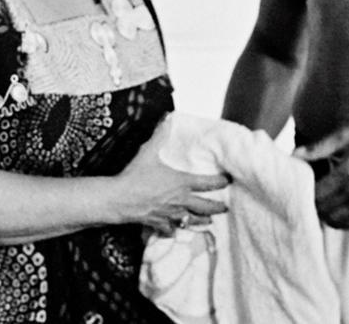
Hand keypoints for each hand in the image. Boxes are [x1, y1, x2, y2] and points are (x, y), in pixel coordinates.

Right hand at [113, 134, 230, 236]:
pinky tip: (175, 230)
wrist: (120, 198)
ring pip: (192, 221)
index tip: (228, 181)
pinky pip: (171, 230)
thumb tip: (166, 118)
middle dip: (218, 208)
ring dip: (202, 221)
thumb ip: (160, 135)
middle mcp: (181, 200)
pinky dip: (174, 230)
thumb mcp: (148, 151)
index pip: (209, 183)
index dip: (221, 182)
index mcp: (182, 183)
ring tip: (208, 221)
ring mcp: (171, 214)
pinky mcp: (159, 224)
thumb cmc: (136, 175)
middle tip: (225, 208)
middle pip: (206, 207)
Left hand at [295, 123, 348, 229]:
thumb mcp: (347, 135)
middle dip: (313, 204)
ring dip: (325, 214)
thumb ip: (319, 147)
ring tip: (324, 200)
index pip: (315, 196)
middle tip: (312, 192)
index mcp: (346, 174)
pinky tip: (338, 205)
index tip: (305, 183)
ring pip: (335, 223)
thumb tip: (294, 156)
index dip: (305, 192)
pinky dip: (340, 219)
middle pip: (323, 212)